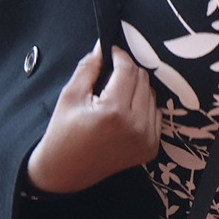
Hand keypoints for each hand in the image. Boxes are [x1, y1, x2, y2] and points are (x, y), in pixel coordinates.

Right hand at [26, 46, 158, 194]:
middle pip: (143, 80)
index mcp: (114, 111)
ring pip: (151, 95)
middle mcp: (136, 126)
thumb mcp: (70, 95)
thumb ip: (88, 67)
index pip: (128, 69)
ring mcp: (146, 139)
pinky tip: (124, 112)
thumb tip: (103, 46)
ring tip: (115, 95)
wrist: (65, 172)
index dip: (119, 56)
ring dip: (136, 89)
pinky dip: (143, 107)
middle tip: (110, 74)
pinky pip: (155, 114)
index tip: (110, 53)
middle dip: (127, 71)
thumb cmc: (63, 132)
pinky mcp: (150, 148)